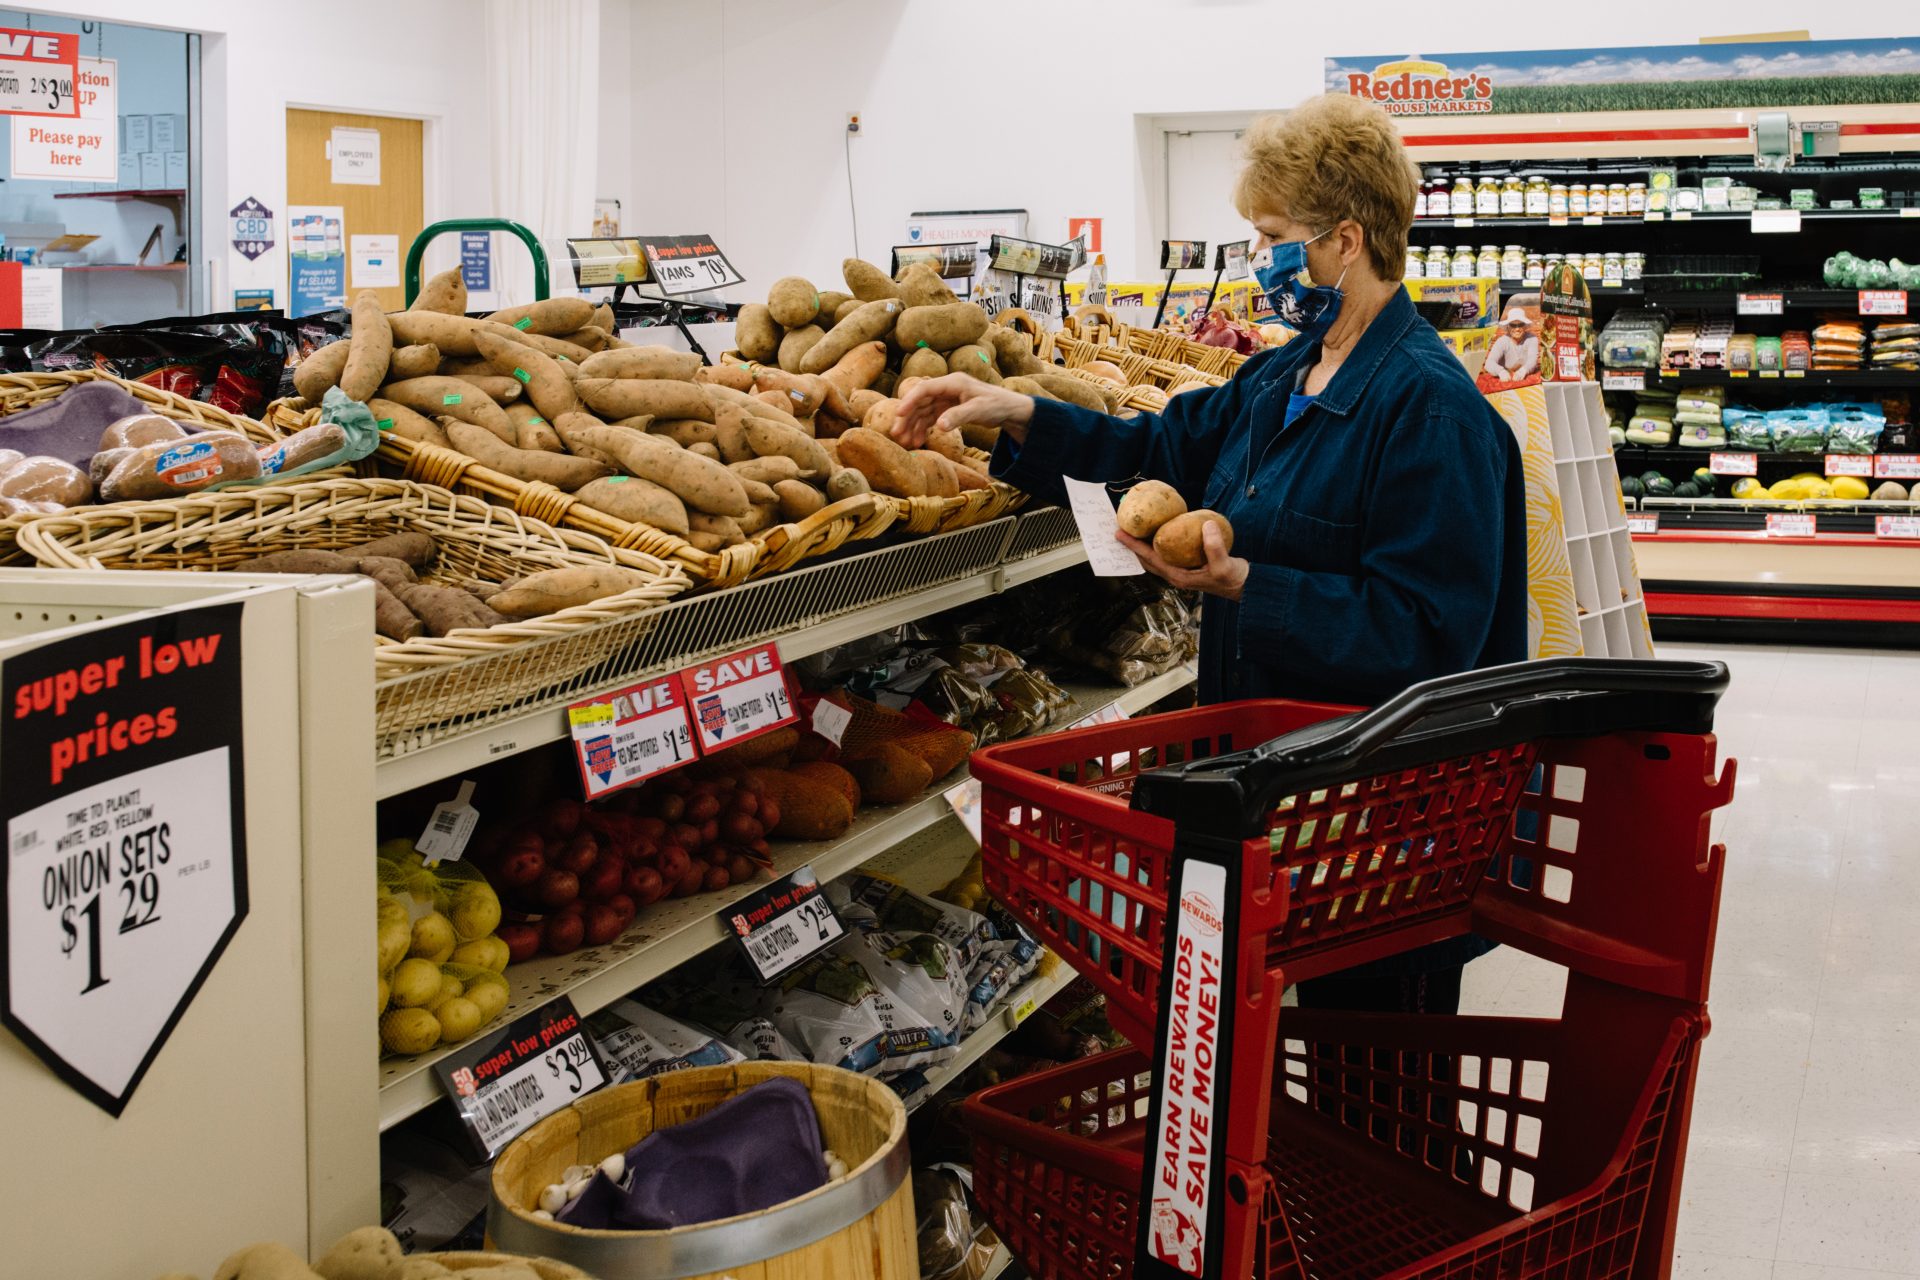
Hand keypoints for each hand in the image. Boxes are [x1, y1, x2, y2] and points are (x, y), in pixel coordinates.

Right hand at [891, 373, 1034, 448]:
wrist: (1009, 410)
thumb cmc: (997, 405)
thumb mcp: (978, 410)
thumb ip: (958, 417)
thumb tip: (938, 426)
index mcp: (952, 383)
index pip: (925, 389)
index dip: (909, 400)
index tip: (899, 415)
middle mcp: (947, 389)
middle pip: (920, 402)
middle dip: (907, 418)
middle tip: (896, 434)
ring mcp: (947, 399)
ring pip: (923, 412)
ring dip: (913, 426)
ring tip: (906, 442)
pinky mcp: (949, 409)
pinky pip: (931, 418)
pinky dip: (923, 429)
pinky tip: (917, 441)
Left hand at [1117, 520, 1247, 599]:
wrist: (1245, 586)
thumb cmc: (1233, 579)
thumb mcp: (1224, 564)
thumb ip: (1214, 547)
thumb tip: (1206, 524)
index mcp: (1178, 576)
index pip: (1151, 558)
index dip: (1134, 546)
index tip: (1120, 534)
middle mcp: (1176, 574)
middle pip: (1148, 559)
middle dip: (1133, 546)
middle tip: (1121, 529)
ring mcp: (1182, 570)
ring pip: (1156, 557)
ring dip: (1144, 545)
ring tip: (1135, 531)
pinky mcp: (1189, 565)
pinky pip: (1168, 553)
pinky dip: (1160, 543)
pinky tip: (1161, 532)